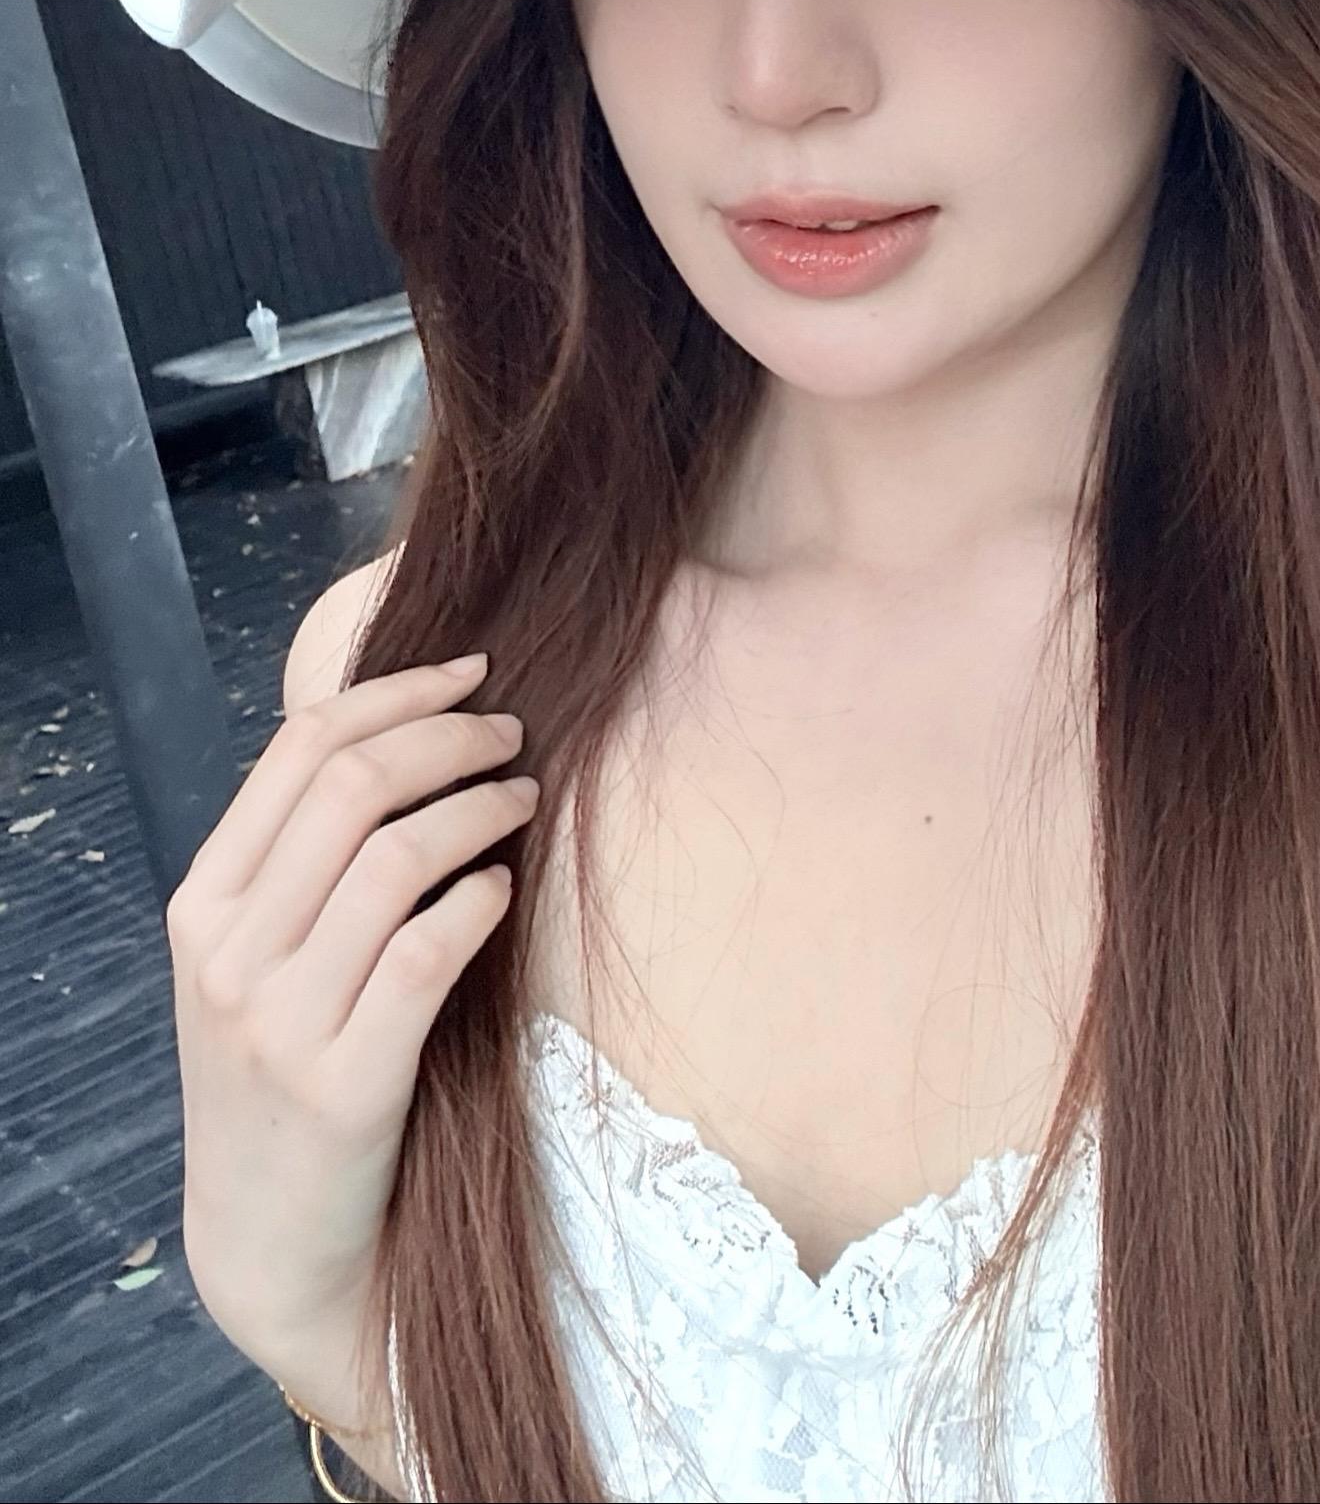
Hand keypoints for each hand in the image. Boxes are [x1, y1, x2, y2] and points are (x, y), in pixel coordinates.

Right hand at [166, 652, 537, 1435]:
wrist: (269, 1238)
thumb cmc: (283, 1074)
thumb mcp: (255, 964)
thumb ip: (301, 865)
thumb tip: (402, 737)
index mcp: (204, 906)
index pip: (299, 749)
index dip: (395, 692)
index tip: (469, 672)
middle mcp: (232, 954)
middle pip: (354, 784)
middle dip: (450, 736)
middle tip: (512, 733)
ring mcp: (283, 1021)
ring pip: (398, 856)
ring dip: (480, 806)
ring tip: (525, 797)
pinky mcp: (348, 1081)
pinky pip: (430, 951)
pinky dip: (480, 898)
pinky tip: (505, 887)